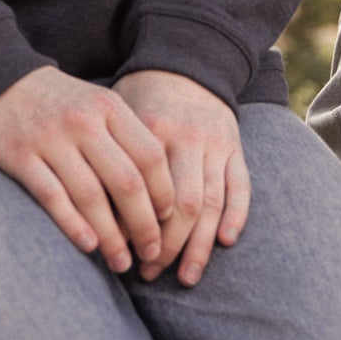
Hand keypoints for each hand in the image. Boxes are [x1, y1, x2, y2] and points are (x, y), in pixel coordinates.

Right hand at [0, 66, 174, 274]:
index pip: (150, 156)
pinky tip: (88, 246)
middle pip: (126, 182)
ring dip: (111, 237)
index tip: (167, 221)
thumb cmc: (60, 102)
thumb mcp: (98, 105)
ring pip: (91, 196)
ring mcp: (50, 139)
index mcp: (109, 107)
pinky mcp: (20, 156)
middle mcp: (83, 121)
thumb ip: (125, 139)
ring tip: (121, 262)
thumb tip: (156, 198)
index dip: (164, 194)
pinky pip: (52, 197)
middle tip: (151, 253)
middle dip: (144, 225)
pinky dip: (73, 225)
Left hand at [114, 71, 250, 284]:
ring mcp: (216, 144)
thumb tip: (99, 218)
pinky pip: (241, 186)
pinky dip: (236, 216)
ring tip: (186, 277)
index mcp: (154, 131)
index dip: (139, 230)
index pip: (149, 192)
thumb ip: (114, 160)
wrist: (185, 62)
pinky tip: (225, 242)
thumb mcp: (121, 117)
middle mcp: (189, 139)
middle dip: (170, 246)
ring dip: (200, 245)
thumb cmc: (142, 97)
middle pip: (185, 205)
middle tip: (151, 272)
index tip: (127, 257)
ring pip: (213, 203)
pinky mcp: (235, 147)